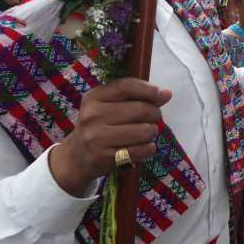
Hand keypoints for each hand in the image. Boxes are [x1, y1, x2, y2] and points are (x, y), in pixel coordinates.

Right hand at [49, 78, 171, 195]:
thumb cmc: (99, 126)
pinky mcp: (105, 157)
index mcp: (93, 97)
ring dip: (152, 132)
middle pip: (140, 110)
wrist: (76, 157)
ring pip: (144, 131)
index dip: (148, 89)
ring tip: (146, 133)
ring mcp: (97, 137)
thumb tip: (167, 94)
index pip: (126, 86)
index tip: (161, 94)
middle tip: (153, 118)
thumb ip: (136, 97)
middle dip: (154, 113)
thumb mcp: (109, 106)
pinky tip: (143, 146)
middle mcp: (92, 115)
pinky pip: (142, 150)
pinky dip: (149, 148)